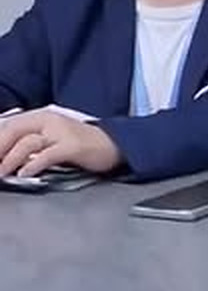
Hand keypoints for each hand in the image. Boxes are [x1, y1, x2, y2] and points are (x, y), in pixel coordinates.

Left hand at [0, 110, 120, 178]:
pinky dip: (33, 164)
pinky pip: (47, 155)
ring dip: (10, 159)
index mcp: (41, 117)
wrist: (113, 143)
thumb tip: (8, 156)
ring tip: (2, 172)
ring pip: (27, 142)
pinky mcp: (72, 146)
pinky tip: (24, 173)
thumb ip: (32, 143)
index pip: (9, 125)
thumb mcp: (52, 137)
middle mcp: (49, 121)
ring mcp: (61, 132)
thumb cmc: (82, 143)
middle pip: (14, 131)